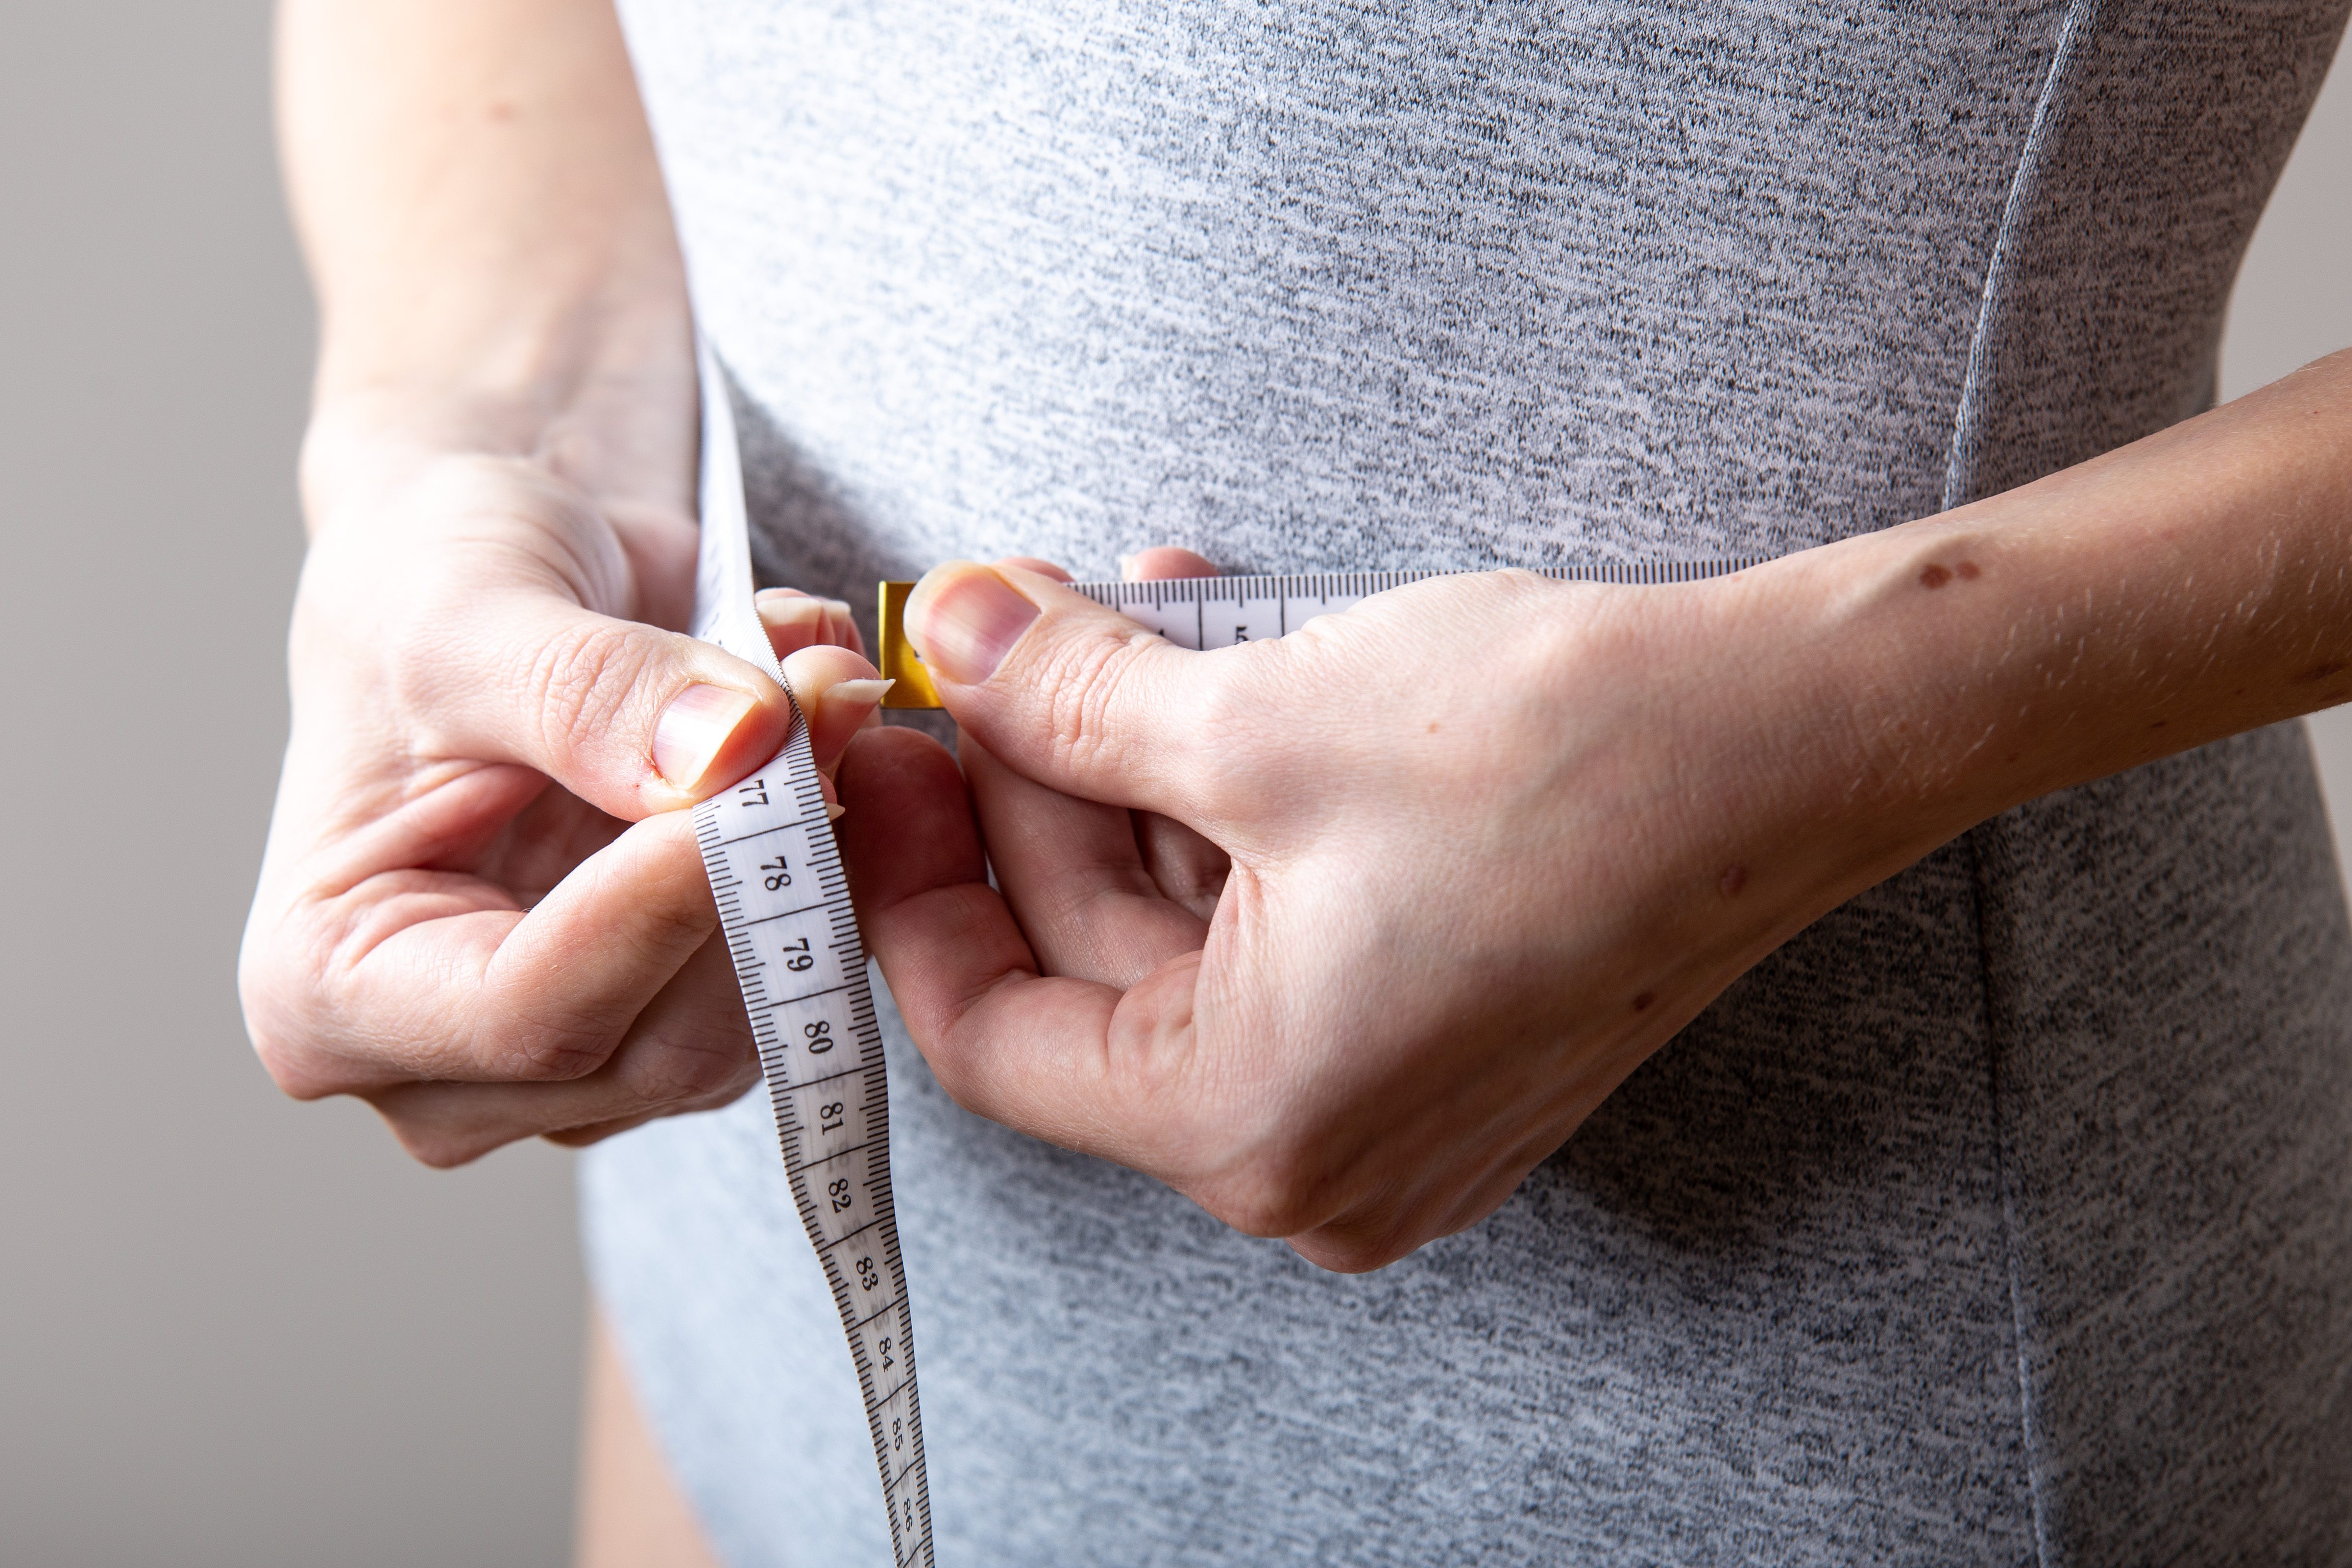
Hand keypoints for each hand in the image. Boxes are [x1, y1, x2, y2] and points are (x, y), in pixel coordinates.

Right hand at [239, 443, 887, 1164]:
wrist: (497, 570)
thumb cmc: (426, 588)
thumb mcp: (469, 607)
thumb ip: (591, 690)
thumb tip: (732, 750)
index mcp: (329, 993)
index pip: (526, 1015)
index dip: (660, 906)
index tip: (756, 771)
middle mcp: (452, 1068)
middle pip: (663, 1041)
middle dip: (764, 868)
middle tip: (826, 690)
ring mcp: (581, 1061)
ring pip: (758, 1022)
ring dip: (824, 852)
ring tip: (818, 688)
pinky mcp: (690, 1018)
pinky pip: (807, 978)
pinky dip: (844, 856)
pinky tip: (822, 742)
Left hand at [837, 548, 1947, 1270]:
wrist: (1803, 734)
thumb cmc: (1560, 749)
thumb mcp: (1262, 719)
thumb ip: (1070, 699)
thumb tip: (954, 636)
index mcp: (1251, 1125)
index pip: (989, 1030)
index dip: (913, 878)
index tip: (879, 751)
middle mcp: (1319, 1157)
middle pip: (1090, 967)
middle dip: (1032, 790)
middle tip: (985, 639)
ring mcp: (1395, 1104)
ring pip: (1188, 933)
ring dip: (1134, 772)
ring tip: (1102, 616)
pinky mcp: (1447, 1028)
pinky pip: (1281, 926)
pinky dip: (1233, 804)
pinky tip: (1211, 658)